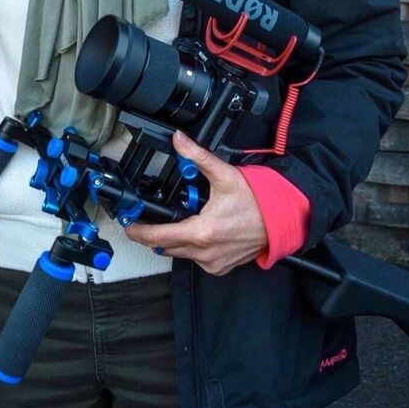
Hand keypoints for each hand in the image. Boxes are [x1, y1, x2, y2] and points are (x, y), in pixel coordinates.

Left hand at [123, 131, 267, 275]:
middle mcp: (205, 252)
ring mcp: (213, 262)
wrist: (281, 221)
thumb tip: (179, 140)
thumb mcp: (224, 175)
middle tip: (148, 219)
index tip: (128, 226)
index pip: (158, 237)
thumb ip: (197, 157)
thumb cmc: (256, 201)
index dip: (139, 232)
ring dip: (174, 240)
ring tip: (176, 221)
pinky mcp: (220, 267)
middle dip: (154, 234)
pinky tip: (197, 232)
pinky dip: (191, 248)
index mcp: (202, 232)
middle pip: (165, 247)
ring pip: (180, 254)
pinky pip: (196, 260)